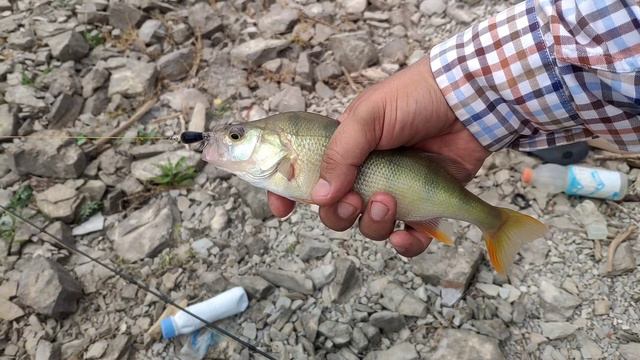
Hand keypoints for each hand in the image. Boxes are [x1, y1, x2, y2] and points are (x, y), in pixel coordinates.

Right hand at [268, 58, 489, 256]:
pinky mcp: (424, 204)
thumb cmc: (413, 98)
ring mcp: (395, 191)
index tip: (282, 209)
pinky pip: (409, 239)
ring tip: (390, 202)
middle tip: (355, 199)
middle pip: (337, 212)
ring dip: (374, 224)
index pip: (306, 177)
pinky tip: (405, 235)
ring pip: (370, 228)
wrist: (466, 100)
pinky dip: (405, 245)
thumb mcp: (368, 116)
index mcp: (344, 150)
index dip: (289, 195)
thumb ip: (341, 154)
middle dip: (340, 214)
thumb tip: (320, 196)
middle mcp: (365, 174)